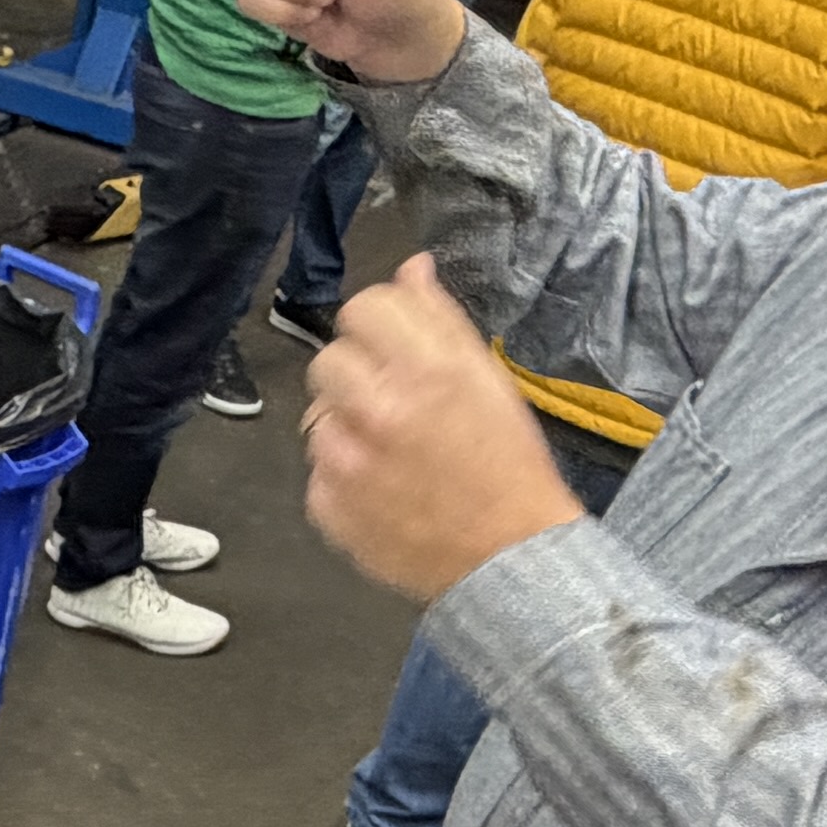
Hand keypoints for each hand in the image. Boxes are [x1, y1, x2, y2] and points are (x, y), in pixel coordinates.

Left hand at [300, 256, 582, 600]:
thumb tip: (410, 268)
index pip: (363, 308)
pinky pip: (316, 469)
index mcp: (426, 369)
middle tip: (393, 404)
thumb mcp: (488, 379)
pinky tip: (381, 488)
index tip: (394, 348)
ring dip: (345, 425)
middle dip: (357, 374)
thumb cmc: (508, 465)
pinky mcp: (327, 505)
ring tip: (390, 451)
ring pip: (316, 414)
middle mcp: (379, 408)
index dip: (379, 325)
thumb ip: (441, 318)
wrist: (509, 559)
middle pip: (328, 358)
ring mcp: (346, 461)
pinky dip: (341, 476)